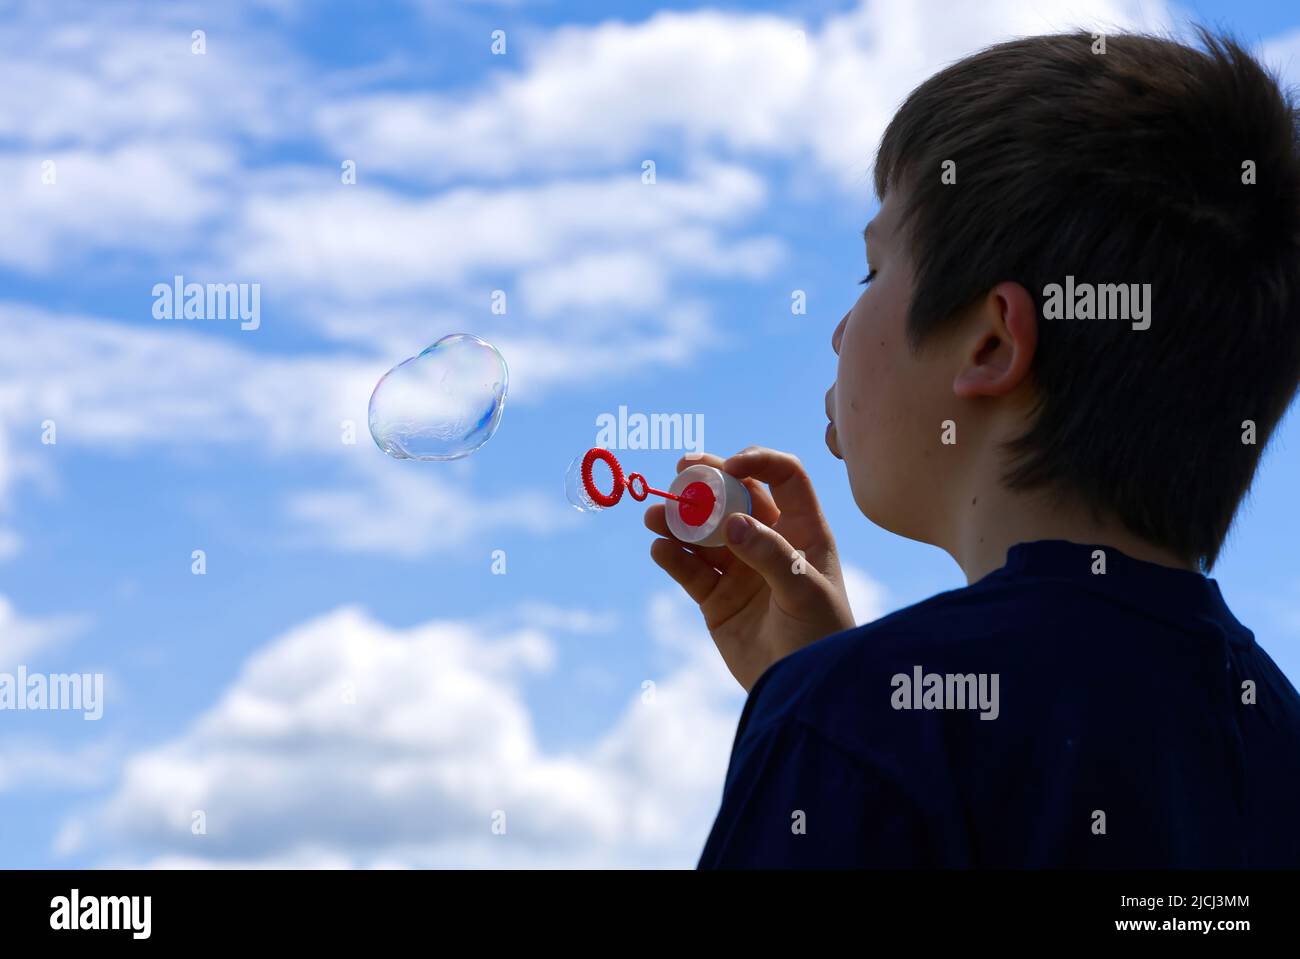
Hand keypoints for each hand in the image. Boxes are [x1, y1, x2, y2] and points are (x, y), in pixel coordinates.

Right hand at [645, 446, 855, 691]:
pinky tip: (660, 549)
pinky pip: (689, 570)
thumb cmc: (822, 636)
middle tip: (680, 469)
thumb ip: (771, 555)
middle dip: (707, 480)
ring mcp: (740, 568)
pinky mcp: (715, 598)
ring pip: (704, 532)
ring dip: (679, 519)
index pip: (784, 477)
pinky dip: (672, 557)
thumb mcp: (806, 593)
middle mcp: (769, 541)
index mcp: (803, 530)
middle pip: (735, 496)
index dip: (758, 462)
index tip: (730, 466)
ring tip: (655, 516)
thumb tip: (732, 522)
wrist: (803, 689)